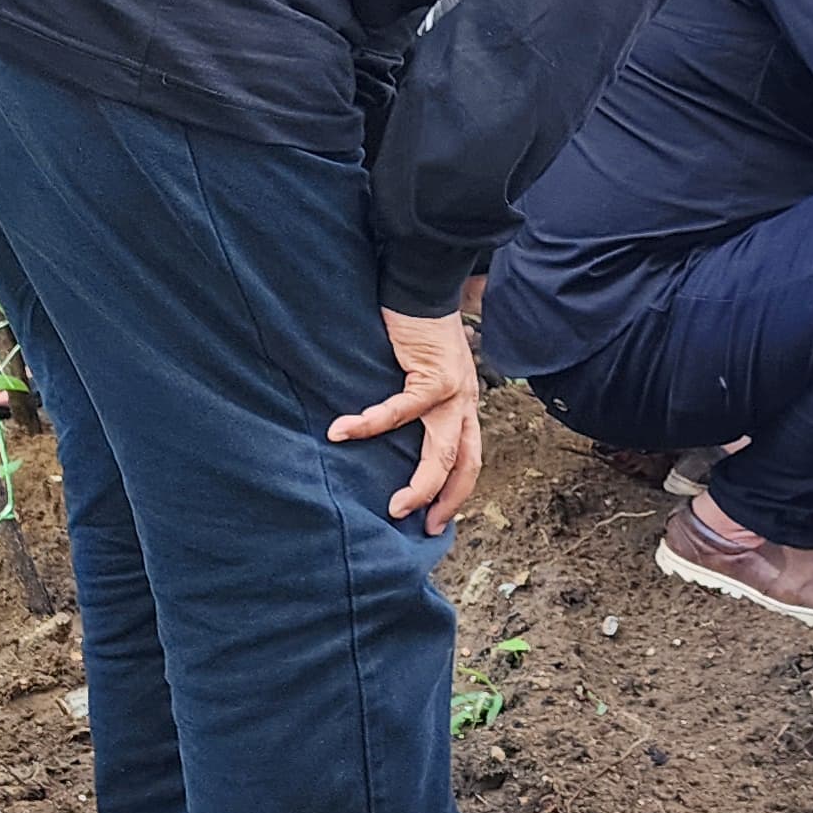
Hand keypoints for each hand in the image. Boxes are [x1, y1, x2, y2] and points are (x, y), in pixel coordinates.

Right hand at [330, 307, 483, 531]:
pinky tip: (344, 432)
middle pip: (464, 464)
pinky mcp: (432, 373)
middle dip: (446, 500)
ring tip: (394, 506)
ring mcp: (453, 391)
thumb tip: (383, 438)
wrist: (422, 286)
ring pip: (442, 451)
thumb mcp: (421, 375)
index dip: (455, 492)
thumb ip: (414, 406)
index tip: (437, 520)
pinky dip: (372, 424)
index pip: (469, 459)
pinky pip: (402, 409)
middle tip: (425, 526)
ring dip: (420, 484)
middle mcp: (465, 402)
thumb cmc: (414, 331)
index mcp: (463, 406)